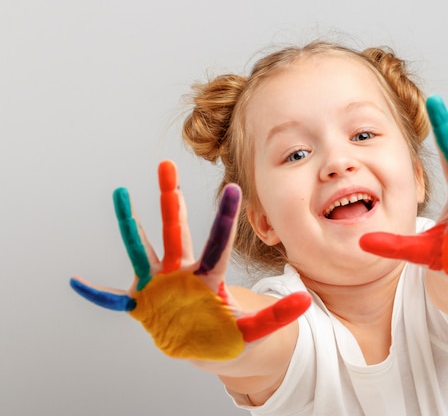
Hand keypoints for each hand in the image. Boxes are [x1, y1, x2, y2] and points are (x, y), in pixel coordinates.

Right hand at [70, 160, 310, 359]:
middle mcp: (181, 273)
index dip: (224, 219)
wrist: (205, 346)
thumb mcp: (253, 329)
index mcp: (208, 277)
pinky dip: (97, 293)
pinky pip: (114, 299)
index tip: (233, 188)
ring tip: (120, 193)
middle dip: (171, 198)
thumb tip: (308, 301)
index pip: (217, 244)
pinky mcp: (142, 304)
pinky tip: (78, 282)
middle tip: (166, 163)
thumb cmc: (228, 333)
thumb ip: (276, 316)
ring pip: (142, 249)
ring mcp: (159, 286)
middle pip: (175, 230)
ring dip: (129, 224)